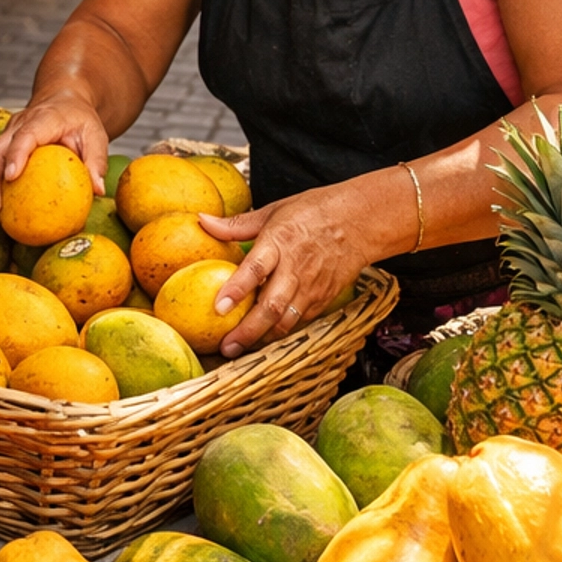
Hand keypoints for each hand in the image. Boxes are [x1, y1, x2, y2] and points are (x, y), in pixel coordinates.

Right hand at [0, 95, 108, 220]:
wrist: (63, 101)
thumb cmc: (80, 120)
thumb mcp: (96, 135)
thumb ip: (97, 161)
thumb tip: (98, 191)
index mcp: (43, 119)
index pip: (24, 136)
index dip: (15, 155)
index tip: (11, 177)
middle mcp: (18, 124)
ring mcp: (6, 134)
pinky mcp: (1, 145)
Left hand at [198, 177, 384, 354]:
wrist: (360, 222)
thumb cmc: (314, 212)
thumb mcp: (273, 211)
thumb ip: (236, 224)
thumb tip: (202, 221)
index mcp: (279, 241)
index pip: (255, 269)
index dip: (236, 289)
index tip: (218, 307)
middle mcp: (295, 268)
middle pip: (271, 306)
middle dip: (247, 330)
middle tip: (225, 346)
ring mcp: (311, 287)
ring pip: (286, 321)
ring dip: (262, 339)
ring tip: (239, 351)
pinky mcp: (323, 299)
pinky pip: (300, 321)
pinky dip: (281, 333)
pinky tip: (263, 341)